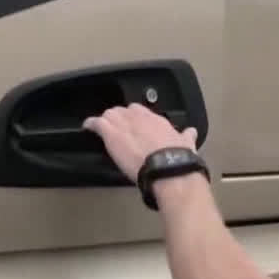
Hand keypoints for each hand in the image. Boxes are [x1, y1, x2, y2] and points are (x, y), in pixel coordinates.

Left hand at [82, 103, 198, 182]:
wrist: (168, 167)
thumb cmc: (178, 158)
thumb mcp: (187, 144)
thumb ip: (186, 136)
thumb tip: (191, 132)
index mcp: (156, 120)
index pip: (140, 110)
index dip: (133, 117)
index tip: (132, 123)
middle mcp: (139, 118)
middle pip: (123, 111)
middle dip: (118, 117)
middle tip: (116, 126)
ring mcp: (124, 125)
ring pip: (109, 115)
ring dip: (106, 120)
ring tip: (101, 126)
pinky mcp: (112, 134)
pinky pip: (97, 123)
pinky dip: (91, 124)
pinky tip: (87, 126)